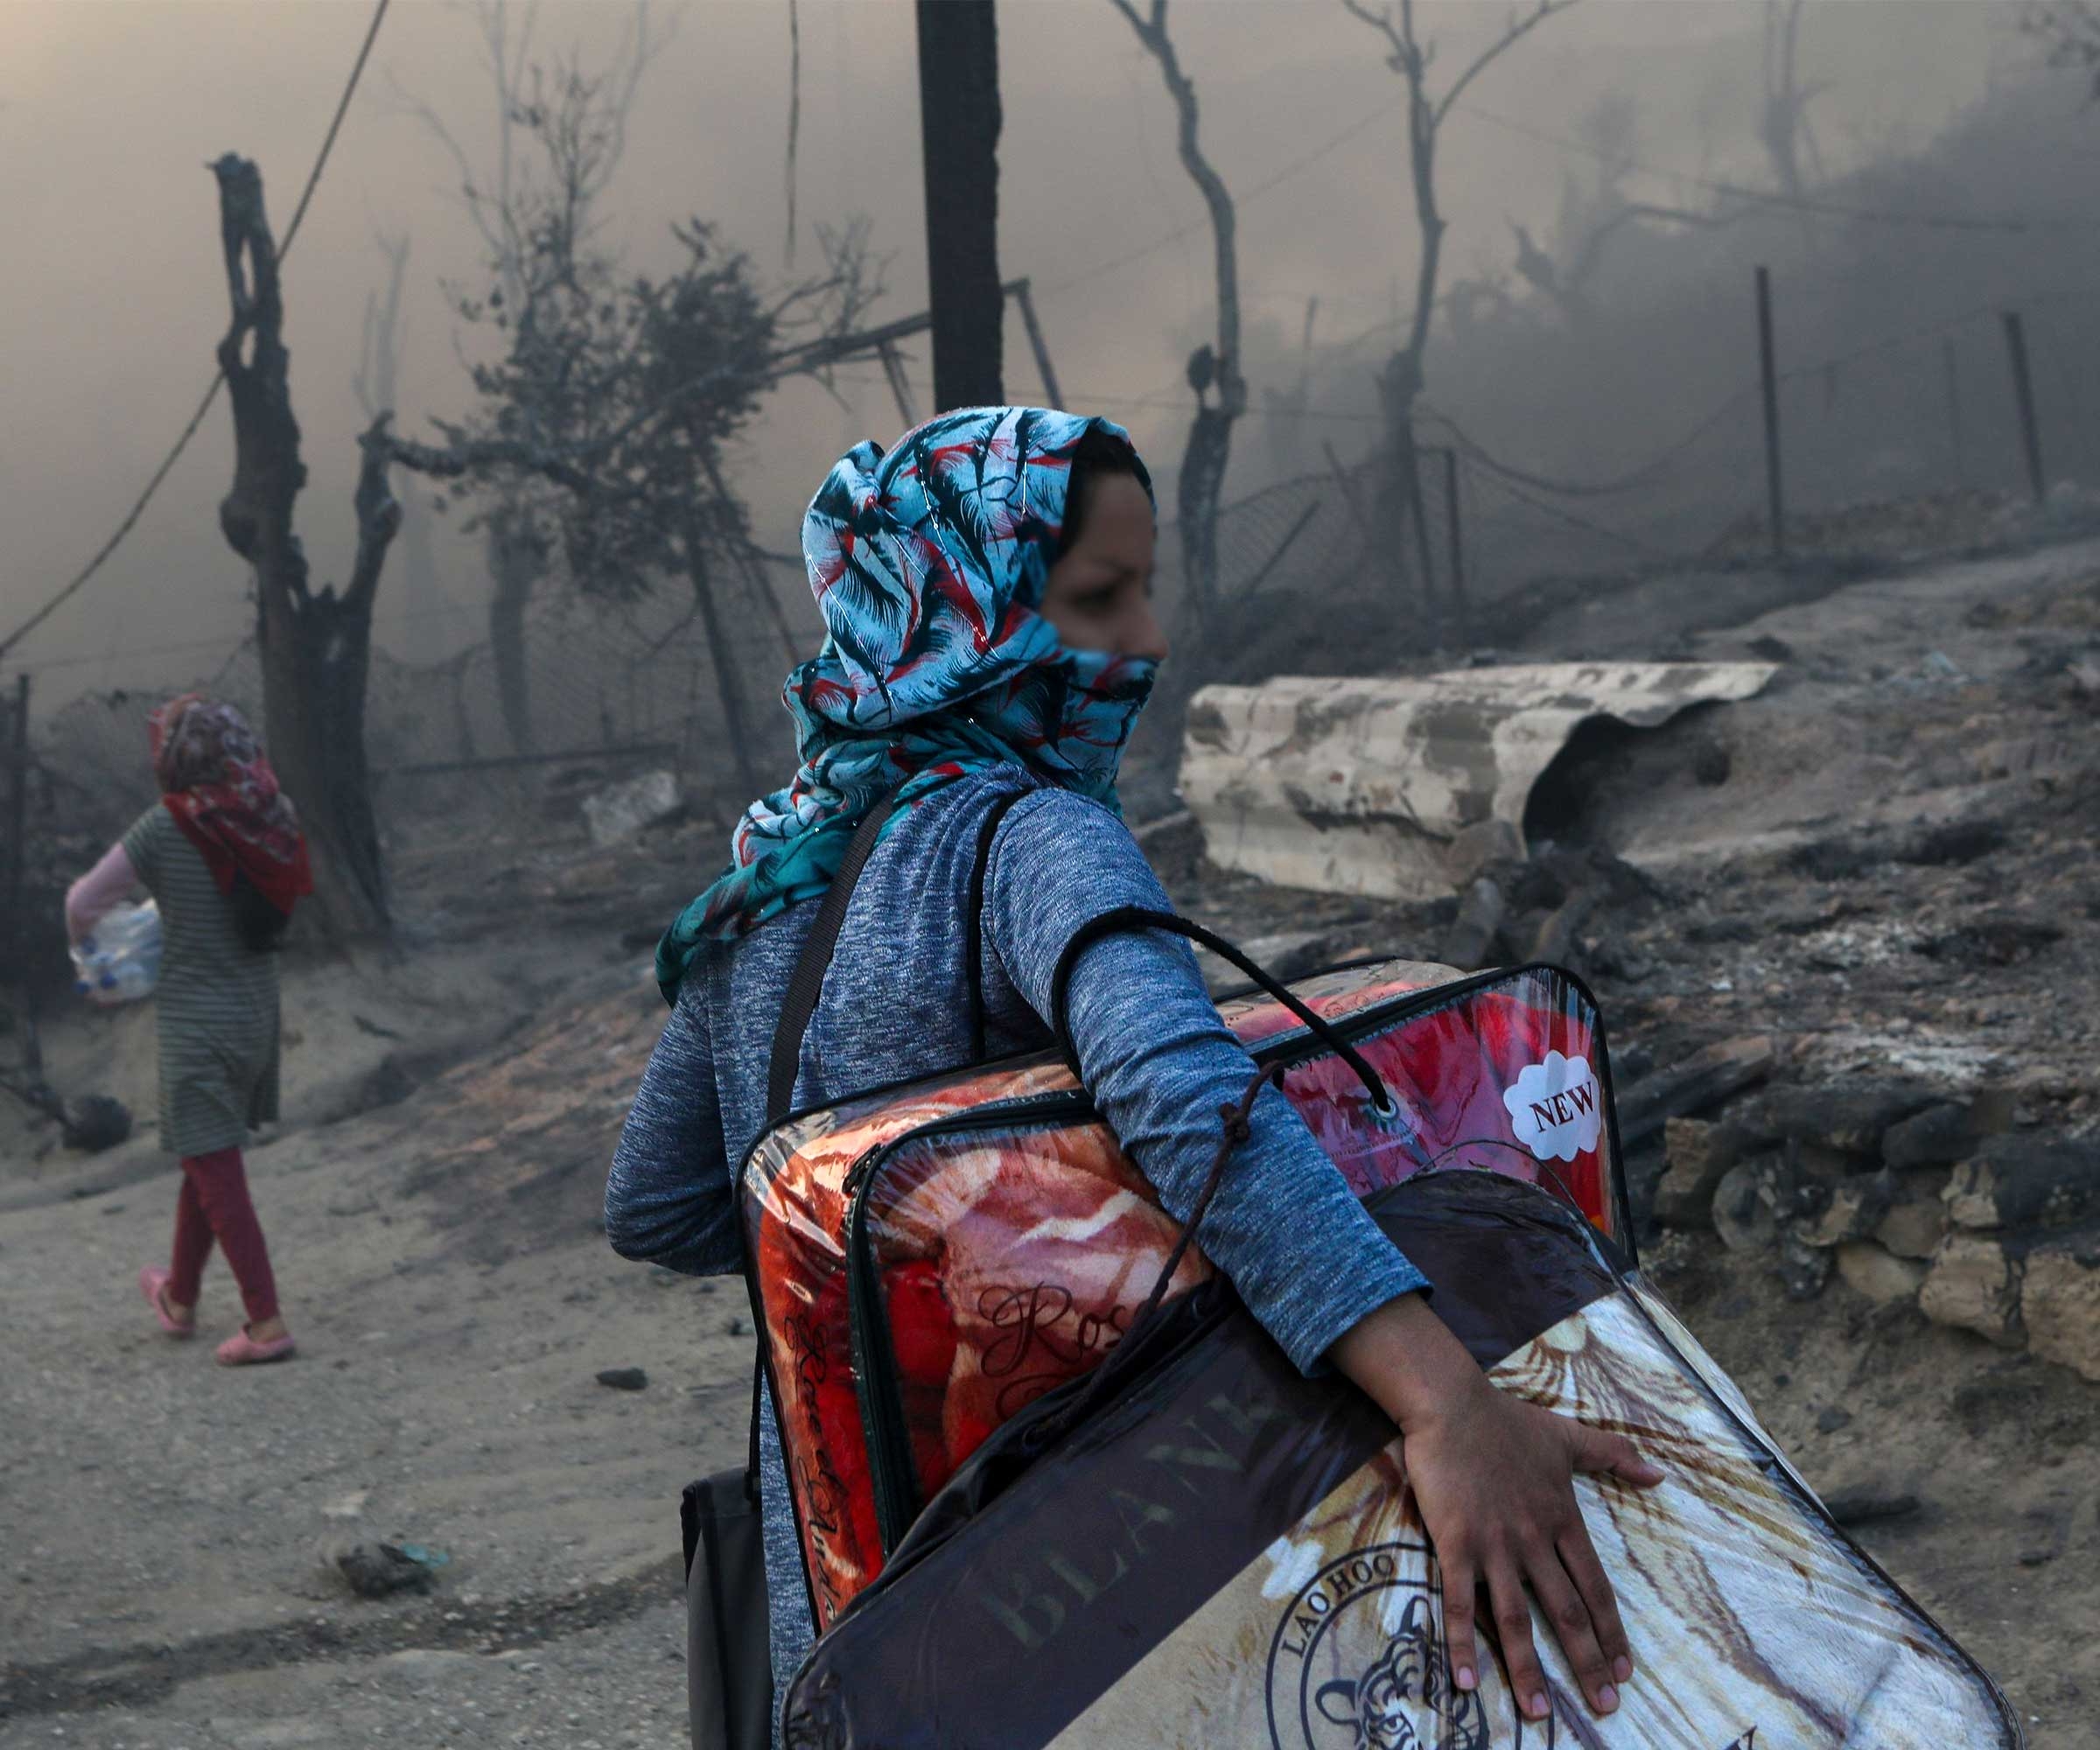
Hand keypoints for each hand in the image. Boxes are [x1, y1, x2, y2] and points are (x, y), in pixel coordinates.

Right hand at [1330, 1293, 1663, 1721]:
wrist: (1452, 1405)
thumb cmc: (1507, 1420)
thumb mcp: (1568, 1437)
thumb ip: (1614, 1456)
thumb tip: (1660, 1475)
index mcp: (1562, 1519)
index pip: (1595, 1587)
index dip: (1611, 1632)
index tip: (1626, 1670)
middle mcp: (1534, 1540)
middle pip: (1565, 1612)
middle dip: (1586, 1664)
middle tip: (1604, 1707)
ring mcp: (1494, 1545)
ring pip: (1516, 1618)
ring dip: (1528, 1668)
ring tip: (1538, 1713)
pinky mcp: (1455, 1543)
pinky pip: (1460, 1602)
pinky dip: (1464, 1643)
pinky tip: (1466, 1680)